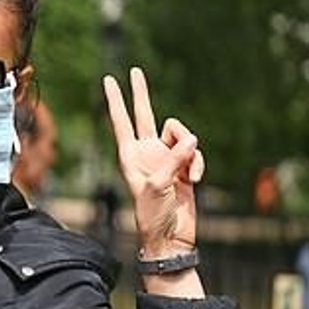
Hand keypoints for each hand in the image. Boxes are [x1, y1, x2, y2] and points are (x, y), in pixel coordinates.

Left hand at [103, 67, 204, 257]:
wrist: (172, 237)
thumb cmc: (154, 216)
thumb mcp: (158, 186)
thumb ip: (174, 160)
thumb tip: (192, 140)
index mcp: (130, 156)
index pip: (121, 121)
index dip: (115, 100)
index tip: (109, 80)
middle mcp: (147, 152)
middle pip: (144, 115)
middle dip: (141, 94)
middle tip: (135, 71)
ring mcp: (166, 158)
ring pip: (180, 134)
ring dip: (188, 150)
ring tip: (188, 174)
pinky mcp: (184, 166)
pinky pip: (195, 153)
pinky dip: (199, 164)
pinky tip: (195, 181)